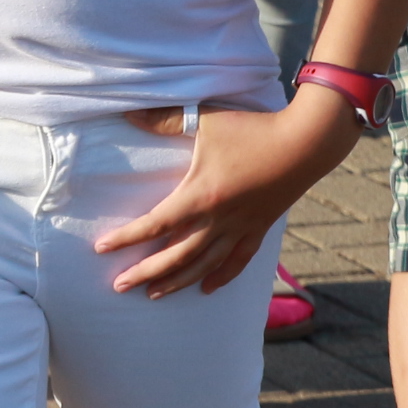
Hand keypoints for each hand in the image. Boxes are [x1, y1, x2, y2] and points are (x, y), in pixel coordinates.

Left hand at [89, 90, 359, 296]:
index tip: (102, 248)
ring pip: (204, 265)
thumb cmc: (252, 130)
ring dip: (178, 281)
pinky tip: (207, 288)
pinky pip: (238, 261)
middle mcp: (219, 220)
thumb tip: (128, 113)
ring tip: (153, 294)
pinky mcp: (260, 228)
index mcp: (201, 196)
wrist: (305, 143)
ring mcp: (241, 227)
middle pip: (176, 255)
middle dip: (146, 272)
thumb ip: (165, 120)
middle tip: (119, 286)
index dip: (127, 238)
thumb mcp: (205, 121)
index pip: (156, 224)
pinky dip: (221, 277)